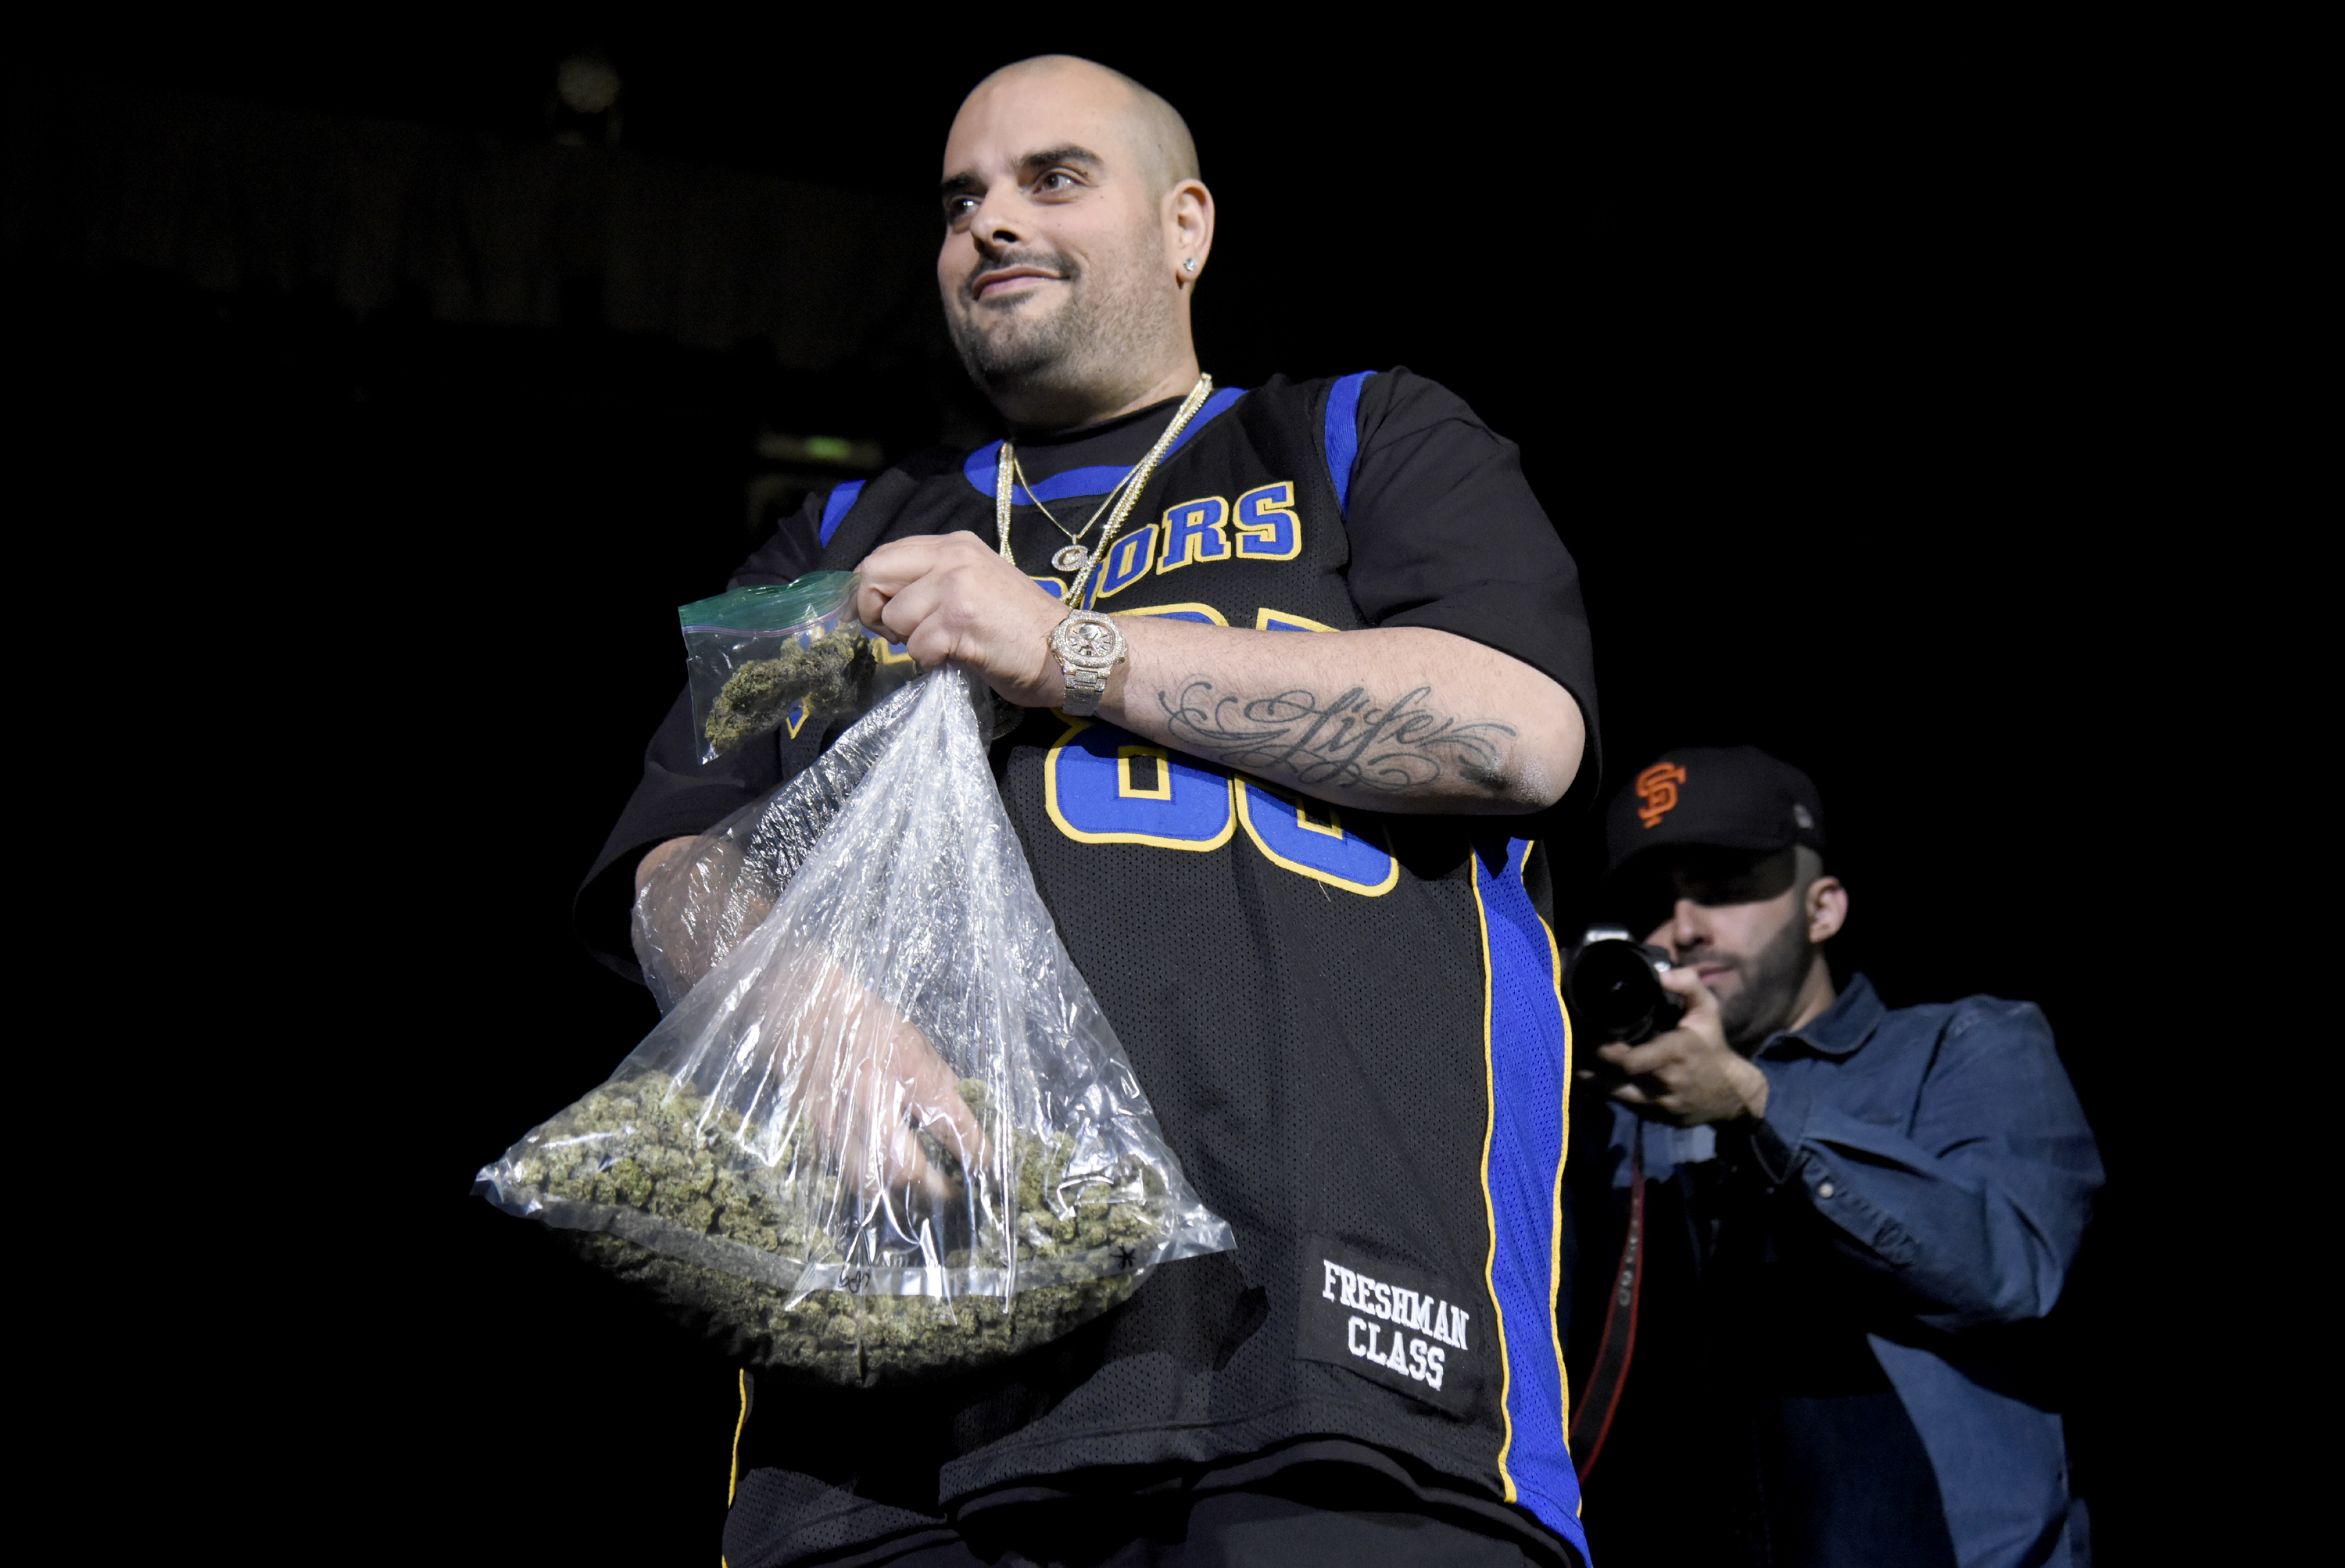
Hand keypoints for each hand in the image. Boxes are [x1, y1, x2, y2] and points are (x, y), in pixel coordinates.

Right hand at [781, 946, 994, 1206]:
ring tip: (918, 1195)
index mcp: (905, 1068)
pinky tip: (881, 1180)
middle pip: (905, 1166)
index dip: (974, 1150)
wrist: (803, 1002)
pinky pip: (842, 1167)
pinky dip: (866, 1180)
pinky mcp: (812, 1126)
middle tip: (954, 1191)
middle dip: (935, 1188)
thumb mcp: (911, 1038)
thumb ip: (936, 1078)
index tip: (988, 1166)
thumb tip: (960, 1112)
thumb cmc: (864, 1017)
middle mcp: (870, 1098)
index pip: (950, 1122)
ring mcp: (836, 1117)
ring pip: (868, 1180)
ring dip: (898, 1193)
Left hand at [854, 531, 1073, 707]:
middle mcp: (953, 557)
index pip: (883, 555)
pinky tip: (960, 657)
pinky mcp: (960, 623)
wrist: (1067, 650)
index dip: (872, 590)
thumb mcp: (975, 584)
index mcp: (955, 545)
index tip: (885, 615)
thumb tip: (880, 597)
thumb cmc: (1019, 626)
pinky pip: (917, 648)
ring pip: (894, 618)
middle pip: (873, 575)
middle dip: (876, 612)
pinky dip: (932, 662)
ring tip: (947, 645)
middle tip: (902, 633)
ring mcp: (957, 588)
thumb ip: (933, 580)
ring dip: (912, 642)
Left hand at [1583, 966, 1770, 1126]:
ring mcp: (1657, 1105)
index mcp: (1674, 1054)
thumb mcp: (1708, 1012)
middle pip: (1611, 1082)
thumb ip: (1689, 986)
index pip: (1628, 1061)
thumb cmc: (1713, 1047)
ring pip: (1611, 1097)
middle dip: (1585, 1066)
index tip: (1586, 1034)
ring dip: (1588, 1081)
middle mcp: (1663, 1083)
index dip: (1602, 1051)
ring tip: (1569, 1062)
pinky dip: (1604, 1091)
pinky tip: (1589, 1077)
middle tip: (1567, 1047)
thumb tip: (1662, 974)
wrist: (1733, 1095)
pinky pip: (1621, 1105)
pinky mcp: (1654, 1118)